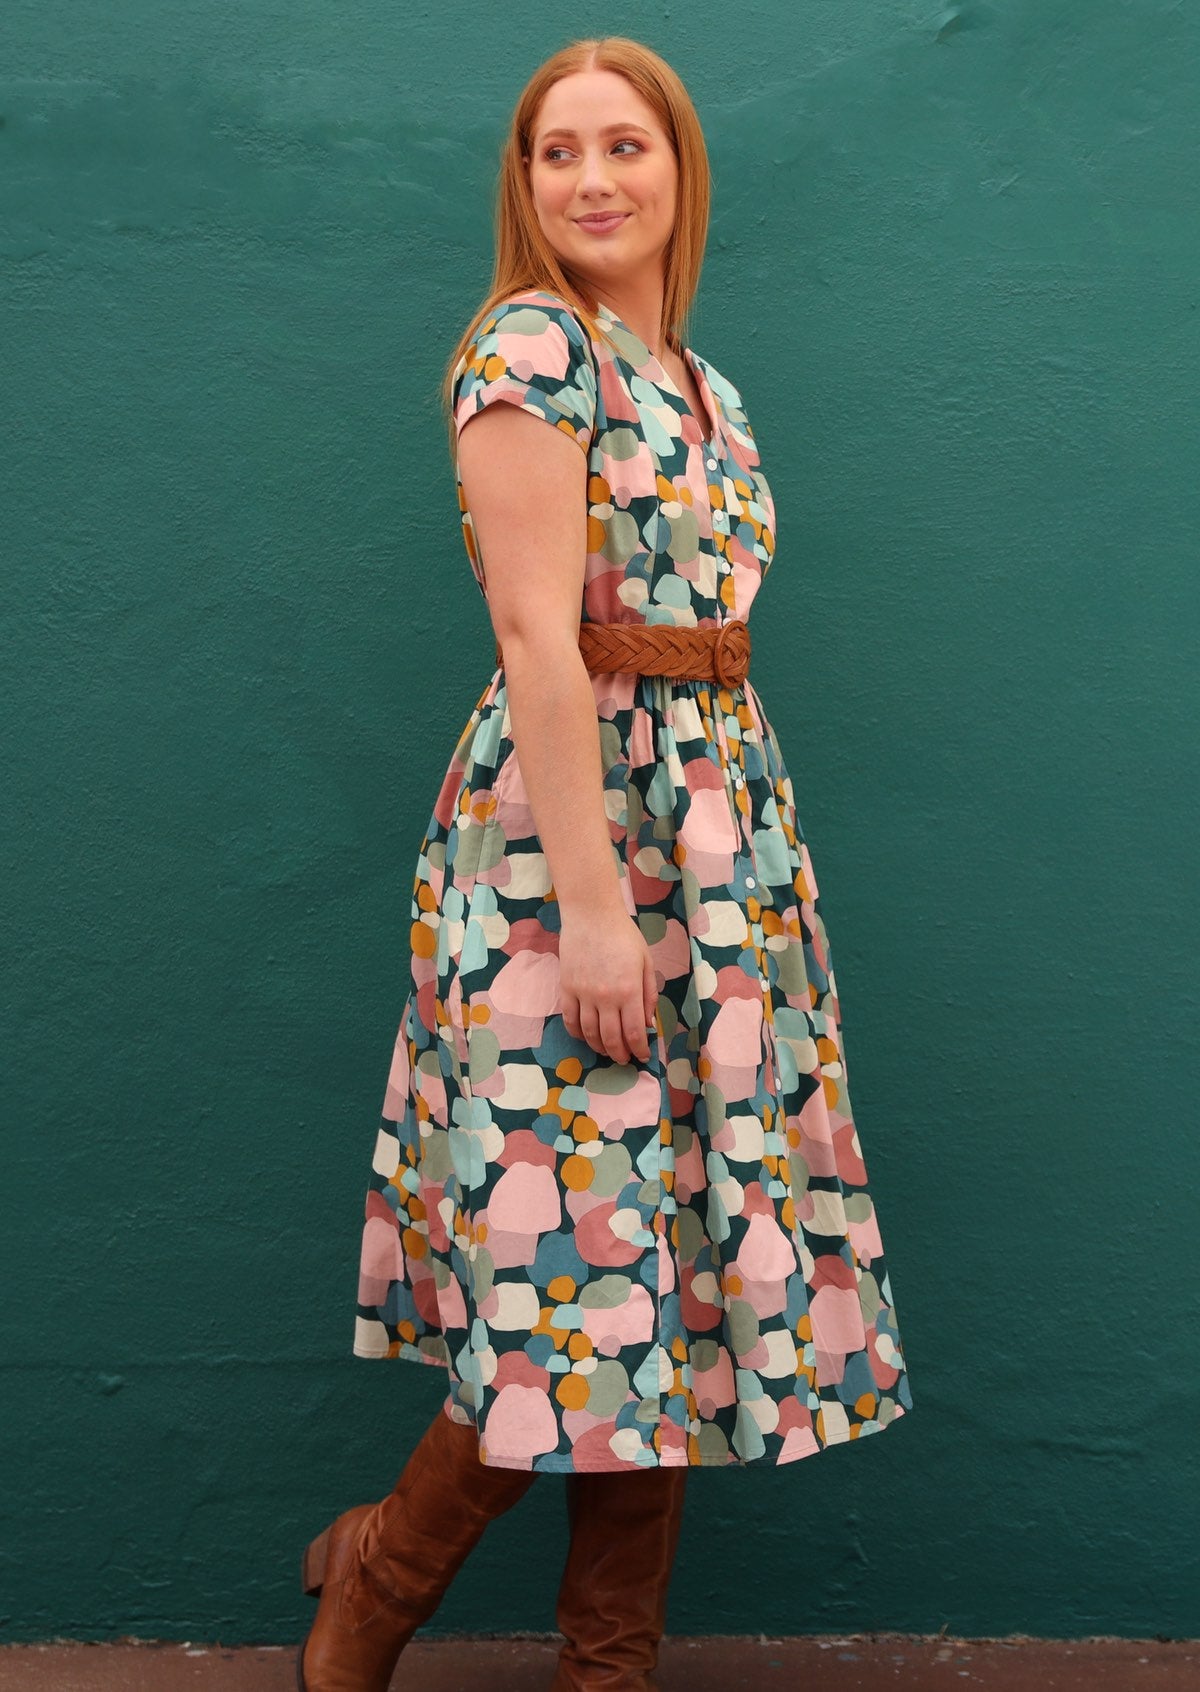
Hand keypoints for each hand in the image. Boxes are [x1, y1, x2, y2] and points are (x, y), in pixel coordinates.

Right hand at [558, 906, 658, 1064]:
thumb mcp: (646, 963)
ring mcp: (583, 994)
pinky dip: (577, 1033)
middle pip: (611, 1038)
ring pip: (589, 1033)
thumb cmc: (624, 935)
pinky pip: (570, 1019)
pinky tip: (585, 1037)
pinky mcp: (566, 988)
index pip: (634, 1033)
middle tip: (624, 1059)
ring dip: (599, 1047)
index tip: (643, 1056)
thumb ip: (648, 995)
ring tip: (606, 1051)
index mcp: (629, 991)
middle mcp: (605, 997)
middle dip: (619, 1054)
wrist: (592, 915)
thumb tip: (648, 1023)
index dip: (639, 1050)